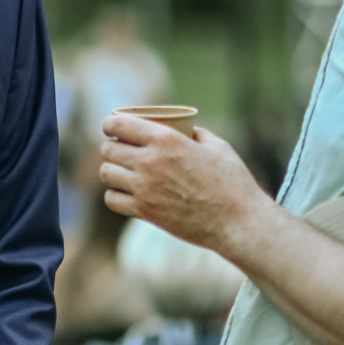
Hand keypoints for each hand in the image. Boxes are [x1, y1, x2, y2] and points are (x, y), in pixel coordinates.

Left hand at [95, 113, 266, 252]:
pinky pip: (112, 199)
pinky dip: (115, 195)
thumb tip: (184, 129)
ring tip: (121, 172)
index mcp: (166, 139)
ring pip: (106, 173)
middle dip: (111, 148)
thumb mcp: (217, 146)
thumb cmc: (232, 182)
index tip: (111, 127)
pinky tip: (126, 193)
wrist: (237, 221)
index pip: (119, 124)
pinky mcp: (144, 211)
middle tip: (119, 151)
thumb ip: (195, 134)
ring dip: (112, 171)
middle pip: (108, 149)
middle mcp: (150, 161)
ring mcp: (144, 188)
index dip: (110, 123)